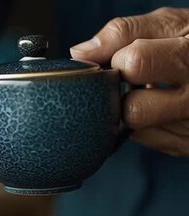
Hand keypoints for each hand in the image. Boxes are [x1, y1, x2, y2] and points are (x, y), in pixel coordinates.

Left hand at [70, 7, 188, 156]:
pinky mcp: (186, 146)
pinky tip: (162, 106)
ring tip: (153, 91)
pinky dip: (146, 124)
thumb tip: (81, 54)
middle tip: (136, 80)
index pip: (136, 63)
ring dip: (134, 108)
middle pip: (133, 110)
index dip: (120, 59)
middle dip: (124, 93)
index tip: (124, 57)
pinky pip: (147, 140)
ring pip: (136, 129)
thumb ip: (124, 33)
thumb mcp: (169, 25)